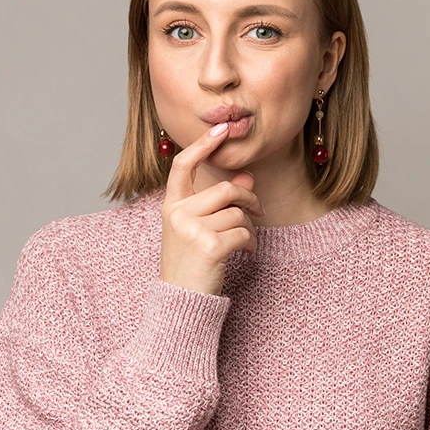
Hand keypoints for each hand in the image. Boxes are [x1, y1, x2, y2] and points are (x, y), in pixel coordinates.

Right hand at [159, 122, 265, 295]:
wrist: (182, 301)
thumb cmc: (191, 263)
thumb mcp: (200, 229)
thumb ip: (220, 202)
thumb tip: (247, 177)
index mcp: (171, 206)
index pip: (182, 166)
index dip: (202, 145)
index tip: (221, 128)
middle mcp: (177, 214)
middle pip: (224, 189)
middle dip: (247, 198)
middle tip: (259, 210)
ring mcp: (191, 230)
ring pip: (237, 213)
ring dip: (250, 228)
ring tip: (245, 244)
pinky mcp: (209, 246)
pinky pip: (244, 233)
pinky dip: (251, 243)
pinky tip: (245, 254)